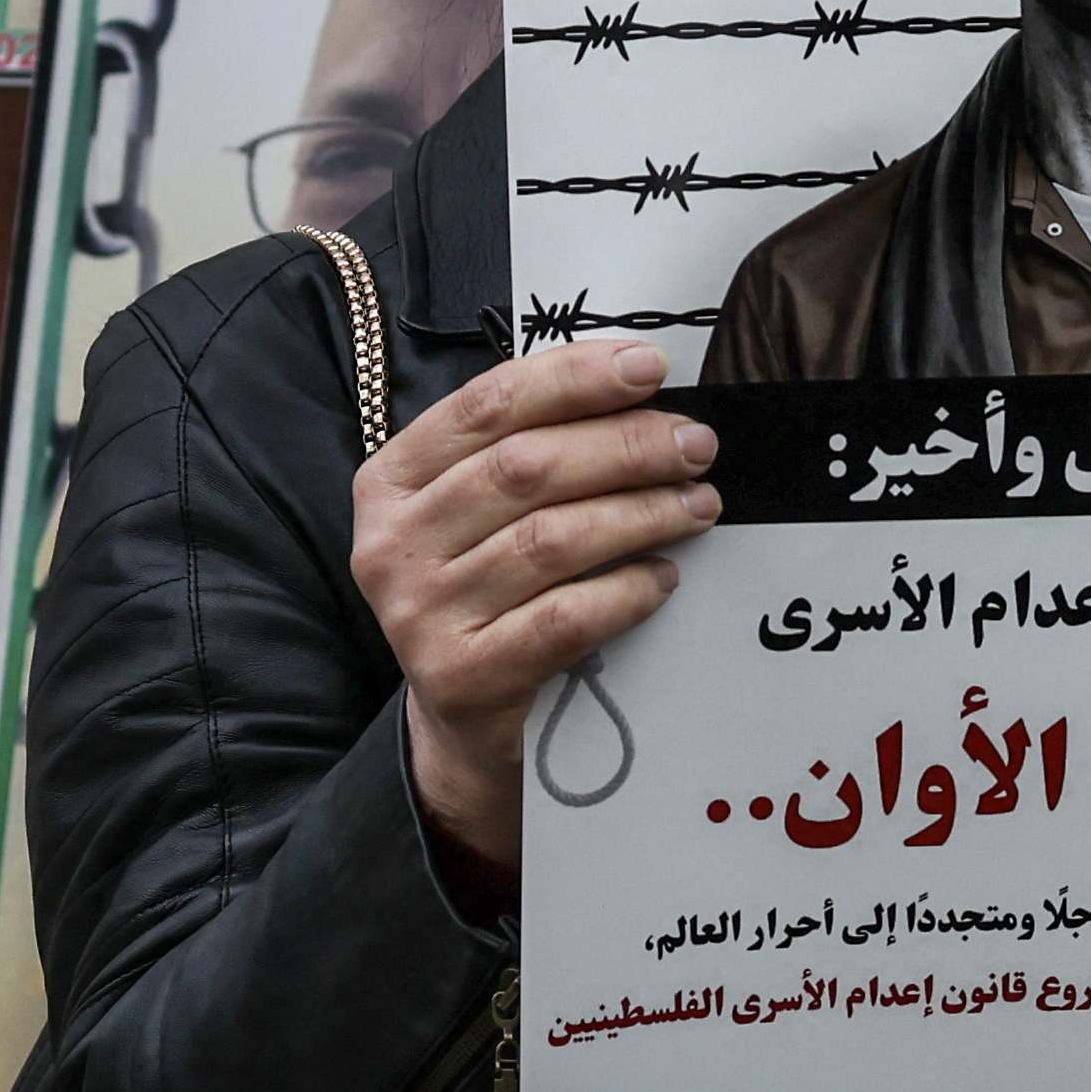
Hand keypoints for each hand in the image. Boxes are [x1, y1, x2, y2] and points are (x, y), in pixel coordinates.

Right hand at [350, 332, 715, 890]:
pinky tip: (663, 578)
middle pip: (524, 469)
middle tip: (695, 443)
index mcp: (391, 481)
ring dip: (639, 513)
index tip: (650, 369)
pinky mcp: (461, 676)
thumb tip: (640, 392)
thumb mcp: (479, 516)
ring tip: (698, 504)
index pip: (486, 406)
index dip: (572, 378)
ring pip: (549, 540)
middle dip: (624, 446)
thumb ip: (530, 453)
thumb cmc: (488, 595)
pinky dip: (623, 591)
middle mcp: (392, 543)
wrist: (461, 722)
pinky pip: (562, 618)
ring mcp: (419, 613)